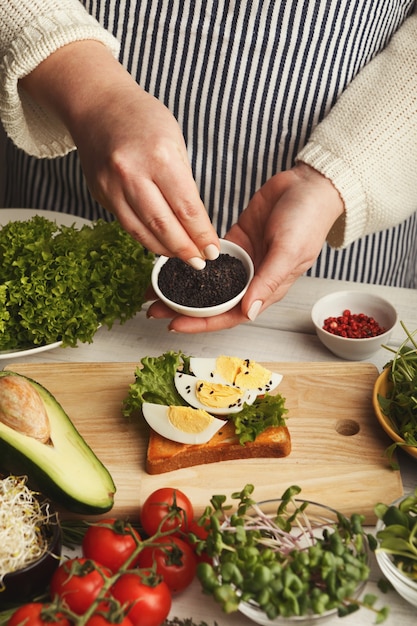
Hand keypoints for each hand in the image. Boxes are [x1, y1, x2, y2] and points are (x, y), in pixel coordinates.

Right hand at [21, 41, 218, 266]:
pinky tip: (160, 243)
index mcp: (159, 156)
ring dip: (165, 250)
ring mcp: (111, 186)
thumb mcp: (175, 141)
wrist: (96, 104)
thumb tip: (196, 223)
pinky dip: (146, 238)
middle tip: (200, 262)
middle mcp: (131, 173)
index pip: (186, 208)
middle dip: (185, 249)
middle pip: (163, 225)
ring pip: (142, 231)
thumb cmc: (142, 118)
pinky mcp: (100, 194)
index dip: (201, 234)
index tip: (213, 249)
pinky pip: (126, 224)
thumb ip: (183, 183)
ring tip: (182, 257)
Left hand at [147, 163, 344, 330]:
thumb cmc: (308, 220)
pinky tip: (169, 263)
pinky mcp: (233, 241)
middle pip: (213, 303)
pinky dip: (189, 260)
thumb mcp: (289, 251)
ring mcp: (241, 260)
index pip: (230, 315)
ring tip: (154, 291)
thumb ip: (268, 281)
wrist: (308, 185)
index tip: (175, 325)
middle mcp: (251, 279)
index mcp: (267, 289)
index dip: (202, 323)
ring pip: (206, 282)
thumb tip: (249, 312)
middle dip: (184, 310)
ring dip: (182, 288)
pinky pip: (207, 256)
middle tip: (154, 311)